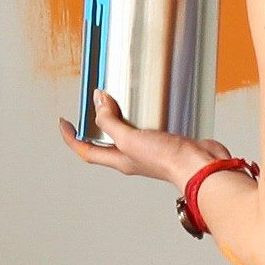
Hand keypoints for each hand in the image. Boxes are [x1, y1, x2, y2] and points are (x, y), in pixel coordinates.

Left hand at [73, 96, 220, 186]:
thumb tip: (98, 102)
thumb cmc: (166, 160)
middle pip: (105, 141)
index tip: (64, 122)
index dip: (71, 138)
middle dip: (95, 124)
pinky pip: (148, 125)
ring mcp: (149, 149)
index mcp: (119, 160)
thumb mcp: (129, 139)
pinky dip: (143, 113)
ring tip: (116, 98)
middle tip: (92, 104)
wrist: (199, 165)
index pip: (86, 151)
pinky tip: (147, 103)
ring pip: (127, 131)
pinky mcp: (166, 140)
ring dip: (120, 116)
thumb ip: (110, 122)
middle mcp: (132, 156)